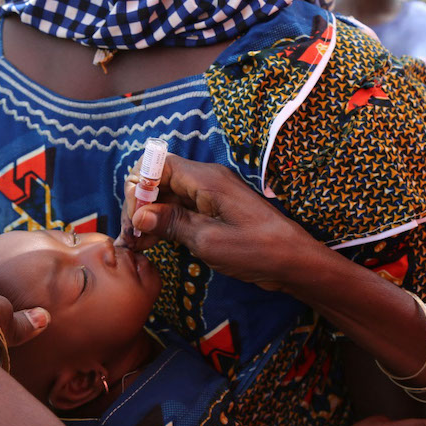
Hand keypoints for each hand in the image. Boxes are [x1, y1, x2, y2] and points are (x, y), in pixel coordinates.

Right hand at [115, 154, 318, 290]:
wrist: (294, 261)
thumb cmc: (257, 250)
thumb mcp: (208, 241)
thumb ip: (172, 224)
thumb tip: (140, 214)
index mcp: (206, 179)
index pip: (158, 165)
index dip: (140, 187)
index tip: (135, 218)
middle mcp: (207, 181)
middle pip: (161, 180)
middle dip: (141, 205)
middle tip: (131, 238)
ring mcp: (212, 196)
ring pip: (169, 197)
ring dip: (151, 218)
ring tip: (137, 246)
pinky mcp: (216, 211)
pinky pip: (183, 210)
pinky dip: (167, 224)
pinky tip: (154, 244)